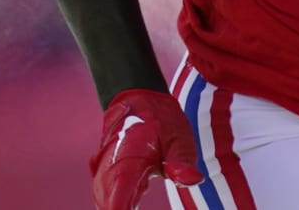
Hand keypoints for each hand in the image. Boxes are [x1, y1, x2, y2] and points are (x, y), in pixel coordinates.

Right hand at [90, 88, 203, 209]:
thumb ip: (181, 160)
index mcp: (127, 163)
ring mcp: (105, 174)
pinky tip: (129, 207)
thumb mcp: (177, 136)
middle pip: (108, 207)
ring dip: (116, 208)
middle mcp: (110, 171)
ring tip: (133, 208)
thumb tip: (193, 181)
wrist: (136, 99)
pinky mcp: (108, 177)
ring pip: (105, 204)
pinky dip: (116, 206)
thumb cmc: (160, 119)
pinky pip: (107, 199)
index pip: (117, 202)